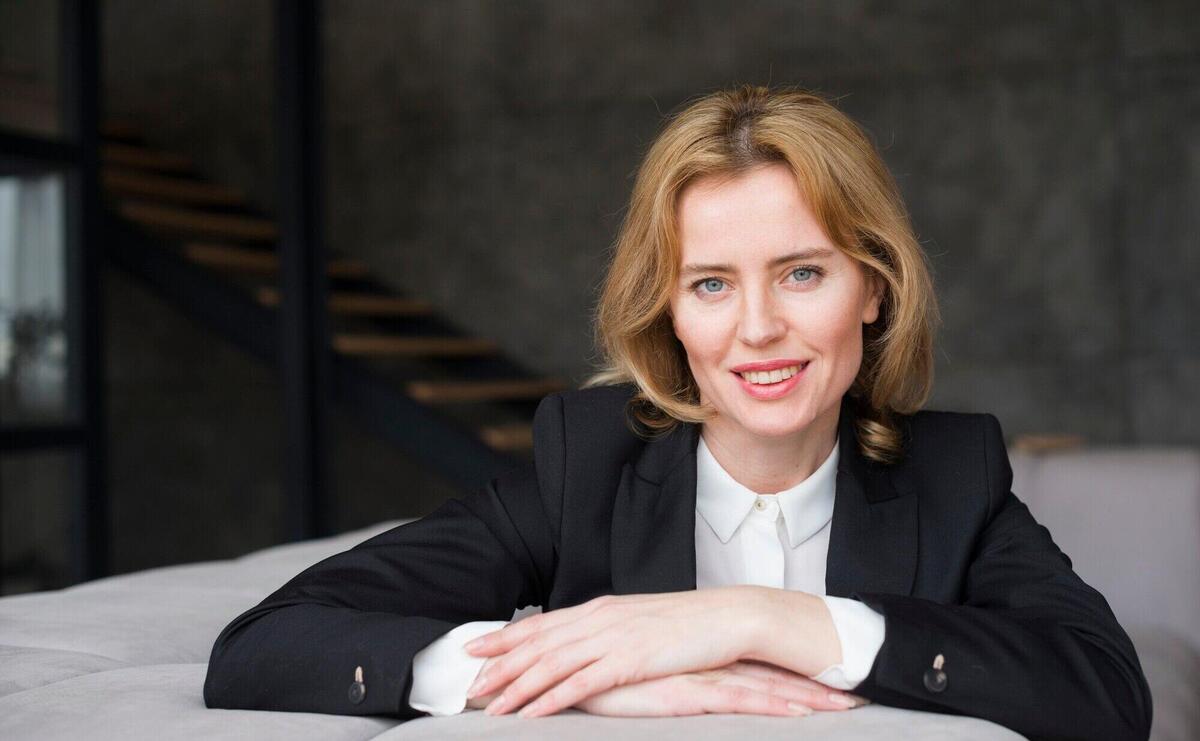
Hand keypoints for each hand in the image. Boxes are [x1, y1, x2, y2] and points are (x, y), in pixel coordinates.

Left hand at [462, 586, 836, 717]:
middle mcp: (599, 619)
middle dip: (499, 662)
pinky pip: (580, 684)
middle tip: (470, 681)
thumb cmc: (687, 625)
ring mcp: (613, 638)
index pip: (542, 623)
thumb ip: (609, 633)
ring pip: (550, 663)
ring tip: (490, 703)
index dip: (506, 636)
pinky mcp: (629, 660)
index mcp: (601, 609)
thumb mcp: (640, 624)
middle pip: (537, 642)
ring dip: (516, 684)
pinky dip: (549, 698)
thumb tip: (585, 646)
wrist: (728, 617)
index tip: (476, 647)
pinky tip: (530, 712)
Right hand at [575, 660, 868, 717]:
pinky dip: (772, 705)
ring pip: (765, 687)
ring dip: (808, 697)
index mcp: (697, 659)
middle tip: (861, 694)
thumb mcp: (640, 679)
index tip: (831, 683)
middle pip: (771, 675)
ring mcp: (697, 675)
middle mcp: (704, 663)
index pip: (754, 666)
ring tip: (849, 707)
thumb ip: (665, 679)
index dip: (793, 674)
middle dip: (816, 687)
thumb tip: (684, 684)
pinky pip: (736, 701)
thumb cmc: (600, 676)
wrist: (569, 666)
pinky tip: (799, 713)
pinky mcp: (683, 691)